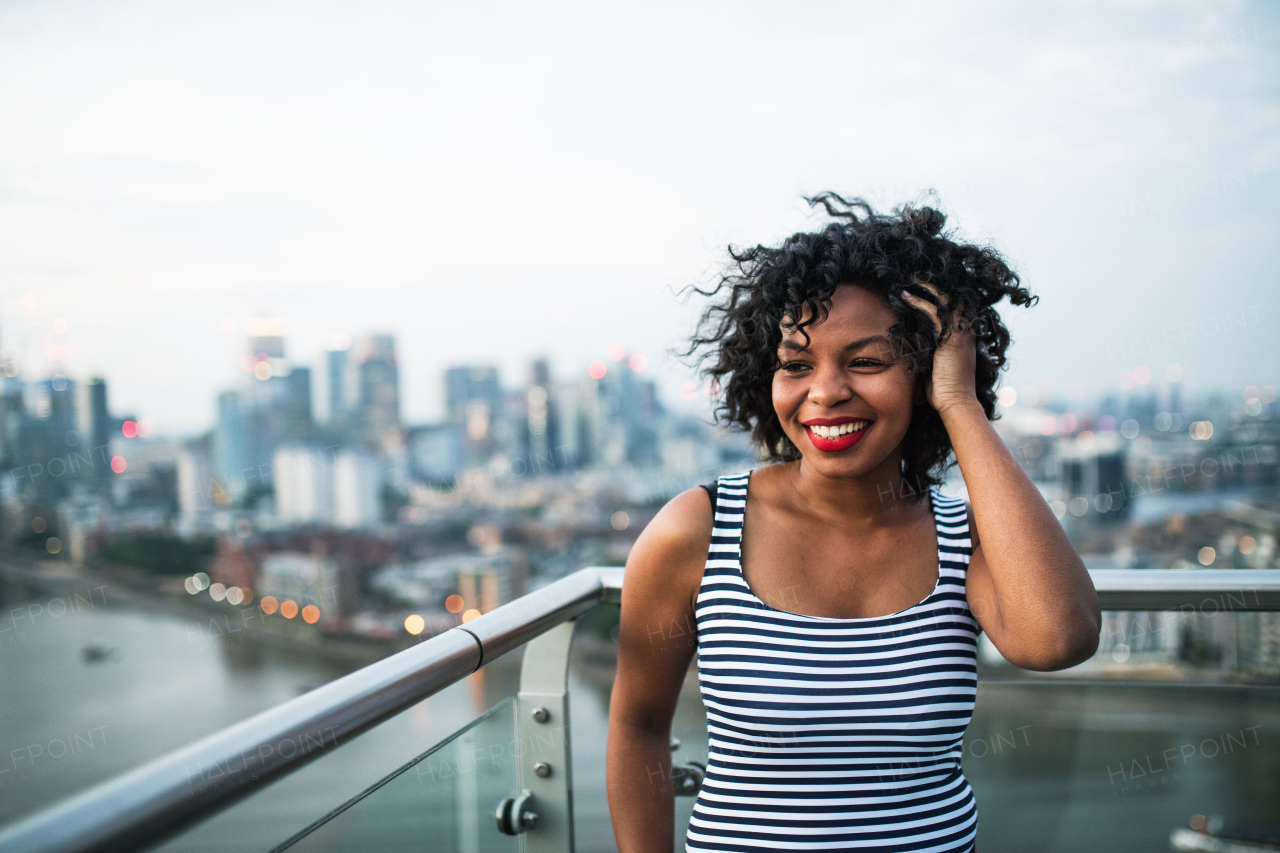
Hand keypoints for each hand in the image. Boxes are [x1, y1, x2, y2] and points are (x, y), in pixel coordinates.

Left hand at [901, 283, 978, 415]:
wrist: (956, 403)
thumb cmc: (943, 390)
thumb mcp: (935, 364)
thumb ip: (928, 350)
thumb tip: (911, 345)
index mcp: (964, 336)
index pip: (954, 307)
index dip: (940, 295)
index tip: (921, 287)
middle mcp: (966, 331)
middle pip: (952, 298)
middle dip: (934, 286)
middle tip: (915, 276)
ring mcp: (960, 333)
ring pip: (943, 300)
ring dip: (925, 288)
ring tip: (909, 279)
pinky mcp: (951, 338)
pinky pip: (934, 312)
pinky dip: (919, 301)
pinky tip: (905, 296)